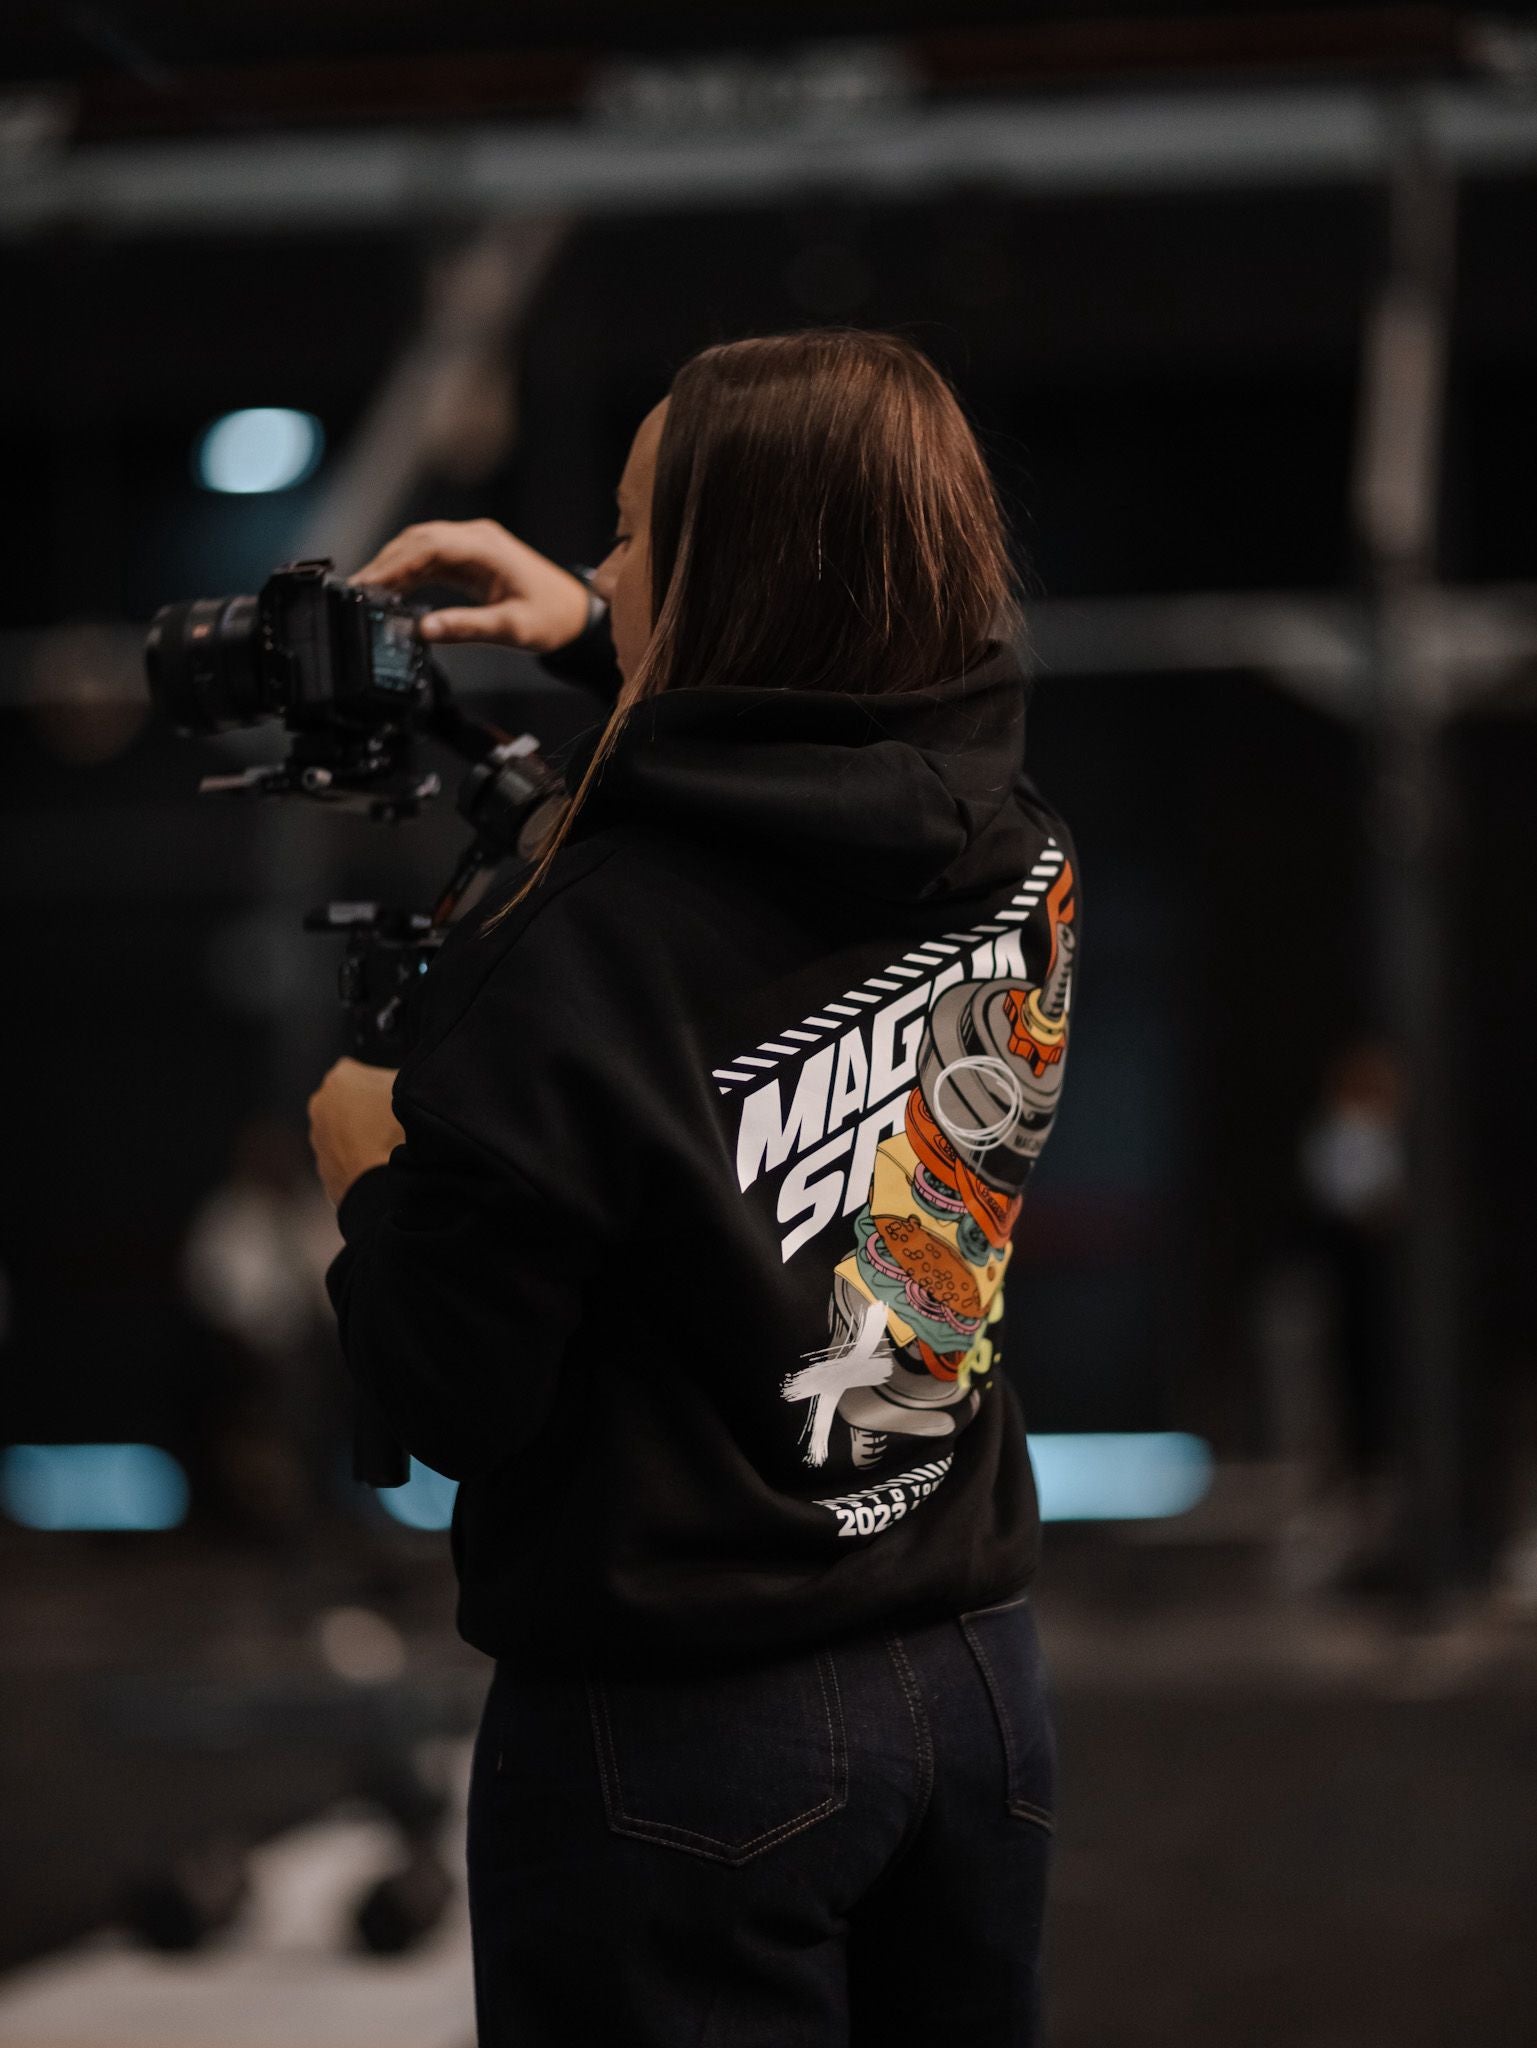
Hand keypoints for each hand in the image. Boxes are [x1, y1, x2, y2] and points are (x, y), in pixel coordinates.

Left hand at [307, 1058, 405, 1207]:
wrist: (381, 1183)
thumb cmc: (397, 1130)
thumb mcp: (410, 1086)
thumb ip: (400, 1076)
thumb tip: (404, 1081)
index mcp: (340, 1078)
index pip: (361, 1071)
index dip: (382, 1083)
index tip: (397, 1098)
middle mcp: (320, 1104)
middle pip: (349, 1101)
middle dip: (367, 1109)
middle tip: (395, 1123)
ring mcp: (318, 1139)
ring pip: (345, 1131)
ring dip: (363, 1137)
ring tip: (389, 1148)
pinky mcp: (323, 1169)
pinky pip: (345, 1159)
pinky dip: (359, 1161)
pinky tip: (380, 1166)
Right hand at [348, 518, 591, 651]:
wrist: (577, 612)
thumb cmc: (551, 618)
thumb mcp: (510, 628)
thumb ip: (465, 628)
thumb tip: (423, 632)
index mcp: (485, 547)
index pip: (426, 547)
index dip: (392, 564)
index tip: (365, 584)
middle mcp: (475, 537)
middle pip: (416, 541)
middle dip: (383, 563)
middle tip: (352, 591)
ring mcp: (471, 544)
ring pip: (419, 546)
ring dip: (392, 566)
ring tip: (363, 592)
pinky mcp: (469, 557)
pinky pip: (430, 557)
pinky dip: (407, 571)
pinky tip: (390, 590)